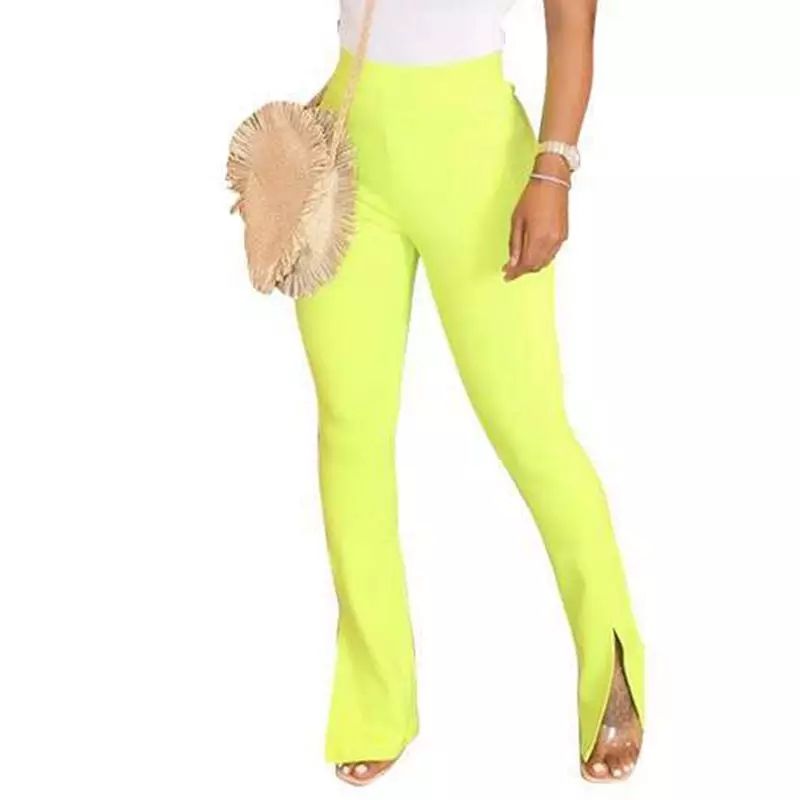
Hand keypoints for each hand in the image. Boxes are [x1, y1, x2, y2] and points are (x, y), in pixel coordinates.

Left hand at [502, 154, 569, 280]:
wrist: (552, 182)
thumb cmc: (534, 196)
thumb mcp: (517, 221)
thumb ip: (515, 245)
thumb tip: (512, 262)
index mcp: (538, 238)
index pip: (525, 265)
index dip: (515, 272)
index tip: (507, 275)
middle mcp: (551, 242)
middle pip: (535, 266)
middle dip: (522, 270)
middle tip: (511, 269)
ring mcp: (559, 240)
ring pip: (544, 262)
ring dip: (532, 265)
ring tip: (520, 262)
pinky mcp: (563, 236)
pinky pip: (551, 255)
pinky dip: (541, 258)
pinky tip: (533, 254)